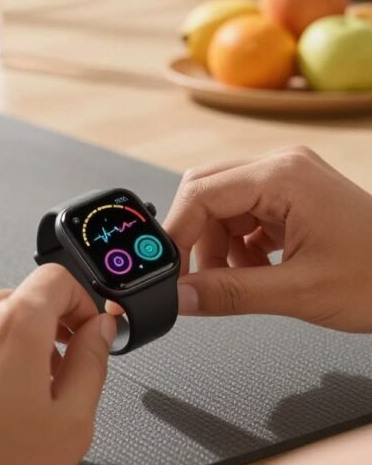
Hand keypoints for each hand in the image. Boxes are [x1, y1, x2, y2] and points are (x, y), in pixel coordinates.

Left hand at [0, 265, 115, 464]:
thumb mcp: (72, 423)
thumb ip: (92, 360)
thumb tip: (99, 328)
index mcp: (12, 326)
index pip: (54, 279)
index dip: (78, 301)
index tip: (82, 327)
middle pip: (13, 303)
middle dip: (37, 333)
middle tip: (48, 381)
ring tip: (1, 410)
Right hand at [165, 145, 371, 332]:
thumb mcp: (298, 292)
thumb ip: (230, 294)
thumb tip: (180, 298)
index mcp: (282, 177)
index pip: (202, 193)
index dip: (177, 233)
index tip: (166, 271)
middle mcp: (283, 166)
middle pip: (209, 190)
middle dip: (197, 237)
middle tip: (197, 279)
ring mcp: (292, 177)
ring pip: (227, 202)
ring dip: (220, 243)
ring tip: (240, 282)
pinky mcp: (298, 194)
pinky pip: (249, 210)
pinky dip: (243, 242)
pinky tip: (258, 270)